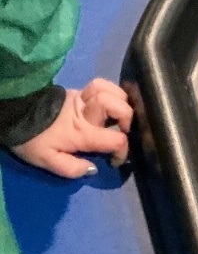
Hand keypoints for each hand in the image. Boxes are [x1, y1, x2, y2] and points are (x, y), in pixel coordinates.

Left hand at [10, 79, 131, 176]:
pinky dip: (111, 91)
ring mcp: (81, 98)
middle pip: (119, 106)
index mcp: (82, 132)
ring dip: (121, 100)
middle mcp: (86, 112)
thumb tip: (92, 168)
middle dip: (127, 118)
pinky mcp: (76, 91)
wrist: (13, 113)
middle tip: (122, 130)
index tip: (115, 160)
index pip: (116, 139)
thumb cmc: (31, 138)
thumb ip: (71, 168)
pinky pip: (100, 85)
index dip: (123, 151)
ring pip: (111, 89)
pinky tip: (110, 101)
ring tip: (118, 114)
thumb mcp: (46, 160)